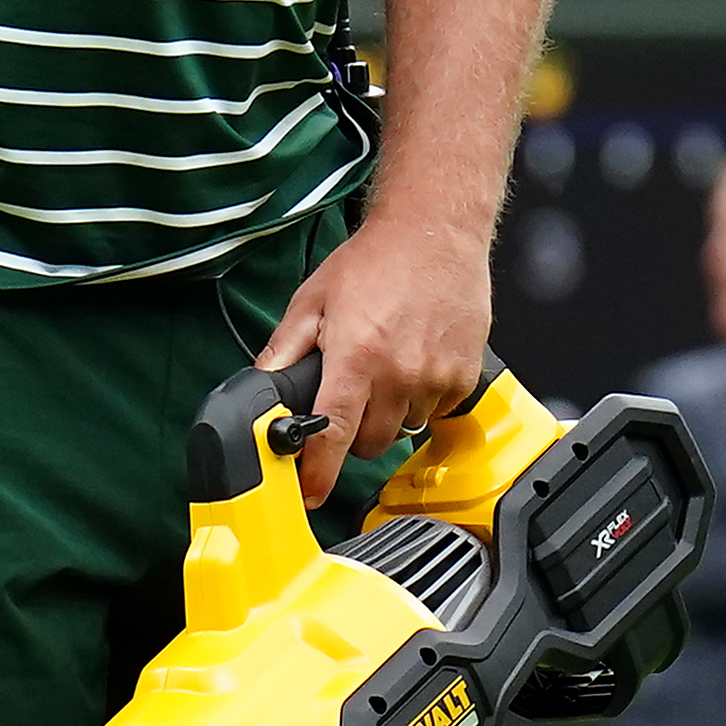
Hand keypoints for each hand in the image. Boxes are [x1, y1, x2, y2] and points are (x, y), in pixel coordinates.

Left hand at [261, 211, 489, 503]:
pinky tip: (414, 362)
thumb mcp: (312, 300)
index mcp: (355, 357)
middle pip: (370, 443)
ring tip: (386, 368)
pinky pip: (435, 411)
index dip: (317, 473)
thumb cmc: (374, 260)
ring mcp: (436, 376)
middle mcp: (399, 372)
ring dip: (389, 414)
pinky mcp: (464, 375)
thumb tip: (262, 385)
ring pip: (404, 428)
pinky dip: (421, 399)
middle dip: (354, 434)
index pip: (333, 434)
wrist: (435, 231)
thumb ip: (285, 348)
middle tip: (350, 399)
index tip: (309, 494)